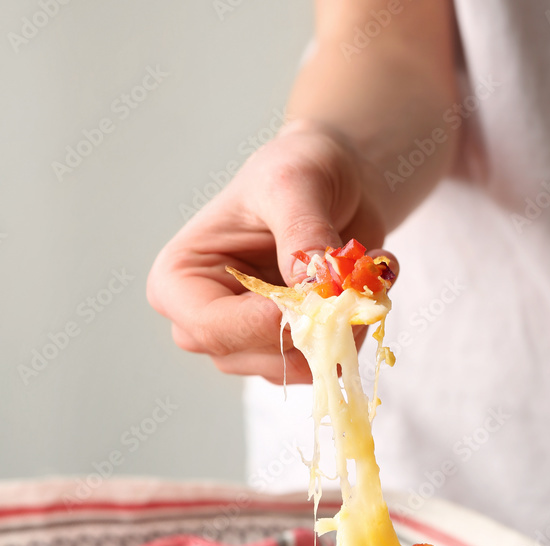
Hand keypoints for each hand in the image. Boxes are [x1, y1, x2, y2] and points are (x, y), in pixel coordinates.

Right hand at [147, 119, 396, 383]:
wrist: (338, 182)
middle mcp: (206, 322)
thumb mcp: (293, 182)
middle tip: (353, 281)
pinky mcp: (290, 352)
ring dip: (342, 327)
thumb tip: (312, 287)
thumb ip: (302, 232)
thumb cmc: (297, 170)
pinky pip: (325, 363)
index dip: (263, 322)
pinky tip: (364, 287)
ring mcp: (249, 343)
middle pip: (252, 355)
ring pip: (294, 367)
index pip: (210, 326)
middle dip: (311, 326)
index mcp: (180, 280)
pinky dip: (356, 331)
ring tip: (361, 271)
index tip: (314, 295)